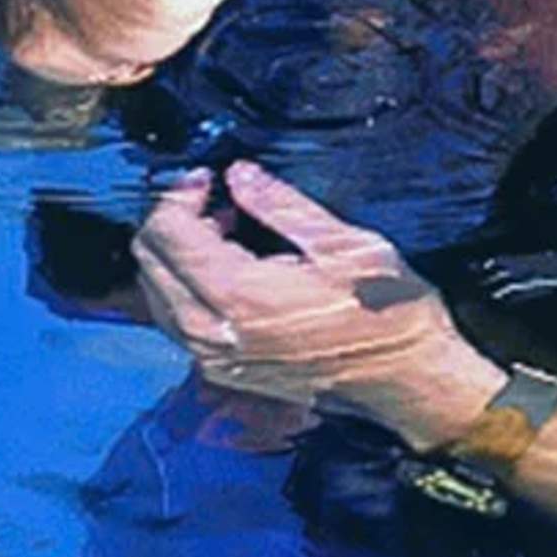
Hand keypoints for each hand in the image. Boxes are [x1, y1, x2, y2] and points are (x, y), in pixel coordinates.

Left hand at [131, 159, 502, 444]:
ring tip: (224, 230)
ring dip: (176, 254)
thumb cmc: (389, 313)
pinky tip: (226, 269)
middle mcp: (212, 332)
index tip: (208, 177)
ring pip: (156, 292)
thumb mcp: (345, 245)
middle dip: (171, 221)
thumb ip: (281, 205)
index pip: (166, 233)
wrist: (409, 384)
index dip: (179, 195)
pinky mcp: (222, 372)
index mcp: (239, 295)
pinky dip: (184, 286)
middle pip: (148, 262)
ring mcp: (213, 358)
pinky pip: (176, 320)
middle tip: (215, 200)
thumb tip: (238, 173)